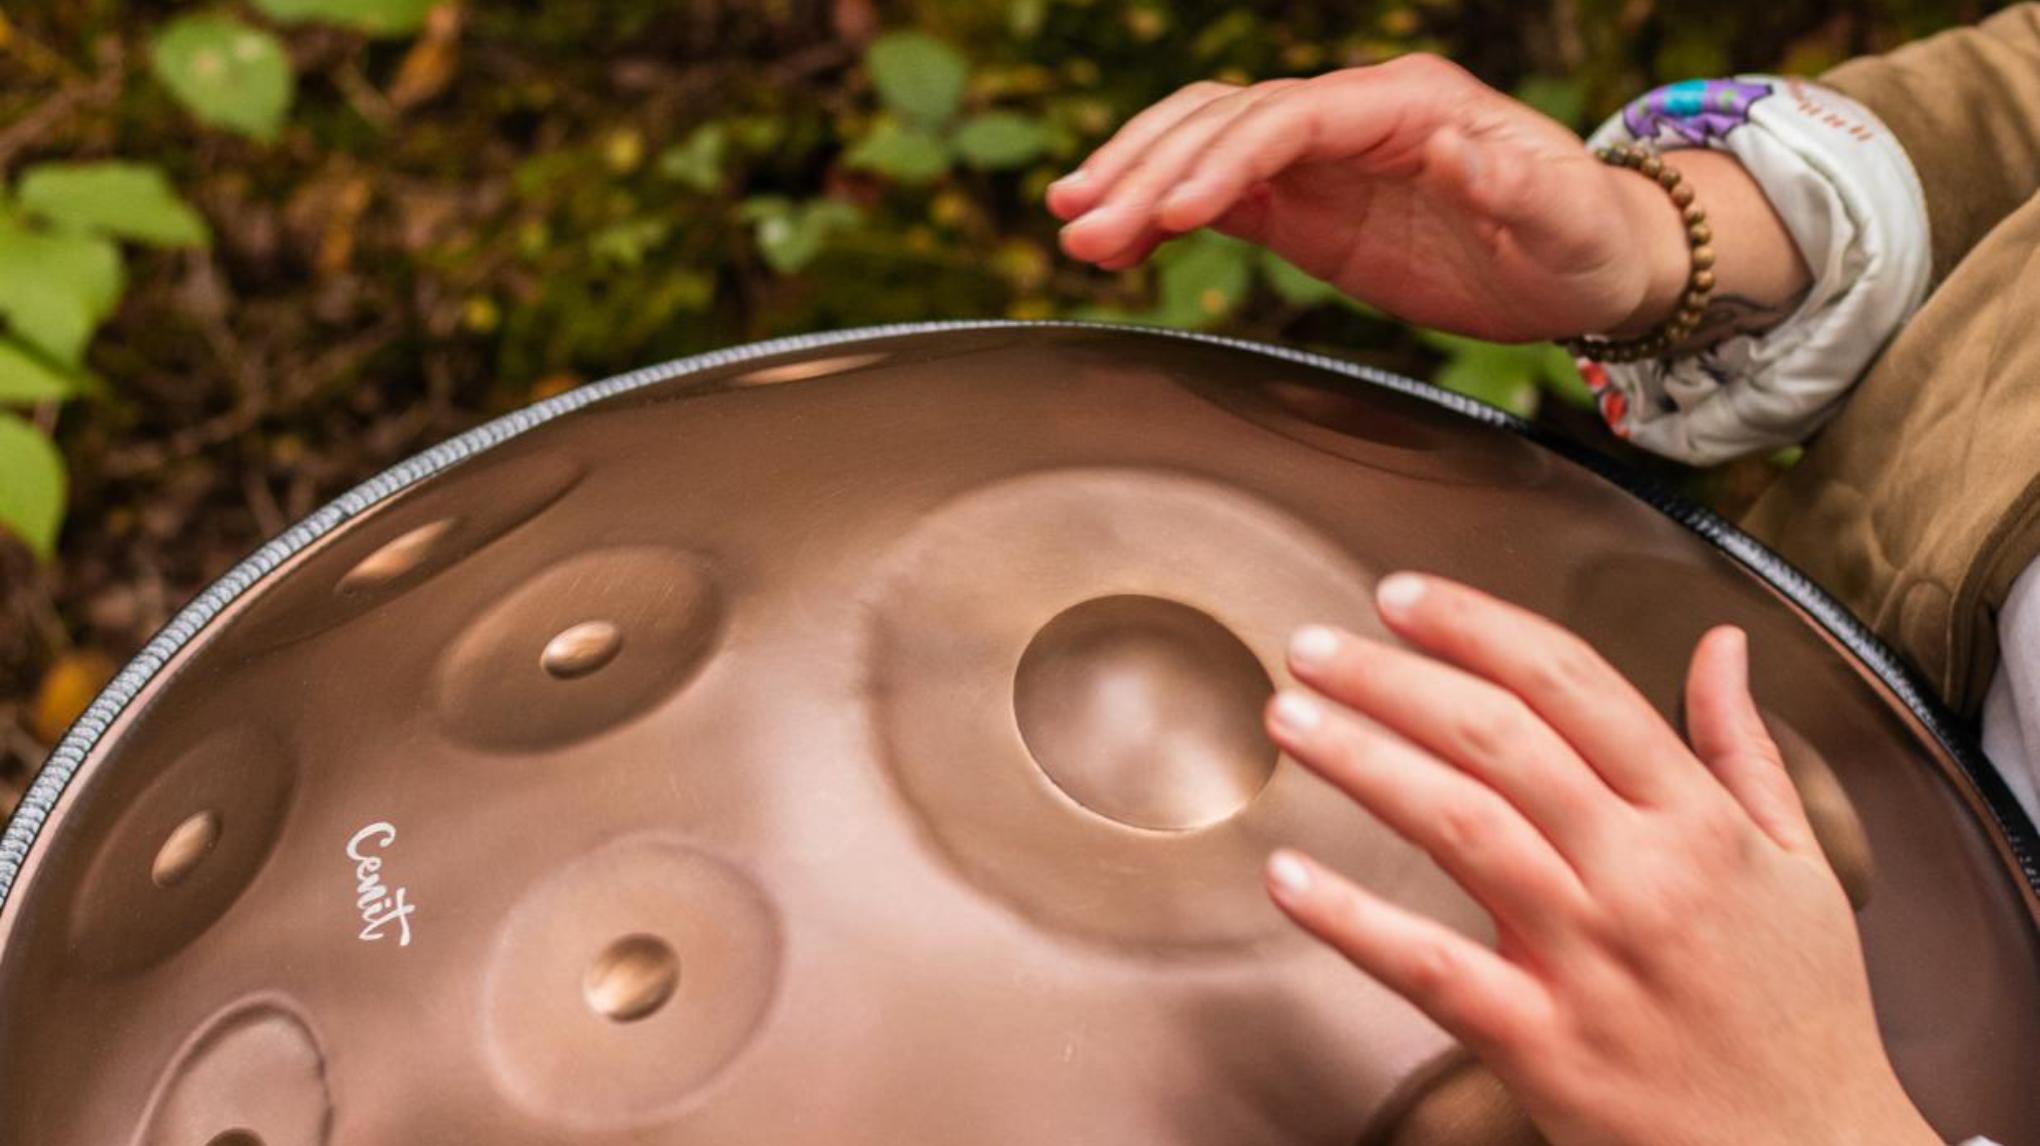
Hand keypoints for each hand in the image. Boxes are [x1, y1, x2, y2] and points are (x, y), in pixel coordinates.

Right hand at [1045, 57, 1692, 341]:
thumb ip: (1513, 186)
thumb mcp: (1567, 219)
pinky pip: (1216, 196)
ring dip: (1136, 182)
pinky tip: (1115, 243)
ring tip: (1073, 226)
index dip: (1224, 159)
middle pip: (1227, 121)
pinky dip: (1160, 215)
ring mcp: (1322, 160)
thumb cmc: (1582, 239)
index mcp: (1408, 104)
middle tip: (1084, 222)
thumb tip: (1452, 146)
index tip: (1171, 210)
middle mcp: (1352, 116)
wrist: (1586, 265)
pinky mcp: (1306, 205)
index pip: (1291, 119)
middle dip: (1151, 169)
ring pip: (1206, 146)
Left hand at [1260, 574, 1942, 1145]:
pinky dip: (1350, 920)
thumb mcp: (1799, 865)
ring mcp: (1587, 958)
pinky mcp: (1542, 1044)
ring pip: (1457, 826)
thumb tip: (1720, 644)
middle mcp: (1640, 874)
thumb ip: (1743, 747)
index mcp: (1697, 821)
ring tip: (1288, 718)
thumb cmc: (1801, 1012)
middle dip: (1391, 678)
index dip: (1475, 627)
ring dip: (1361, 760)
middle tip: (1312, 646)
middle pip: (1497, 739)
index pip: (1573, 684)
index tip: (1401, 596)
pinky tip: (1286, 876)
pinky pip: (1428, 969)